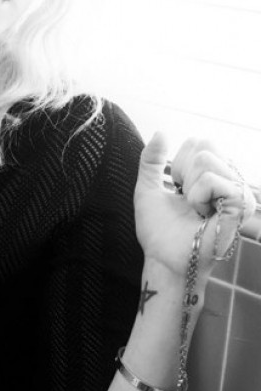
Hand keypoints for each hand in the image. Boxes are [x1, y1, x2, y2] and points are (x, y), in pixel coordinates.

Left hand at [134, 133, 255, 278]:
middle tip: (187, 200)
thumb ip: (152, 160)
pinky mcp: (241, 205)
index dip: (178, 164)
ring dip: (190, 188)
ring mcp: (238, 191)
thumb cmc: (158, 231)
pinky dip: (198, 196)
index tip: (178, 191)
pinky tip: (202, 215)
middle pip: (204, 144)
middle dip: (183, 171)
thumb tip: (161, 131)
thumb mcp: (148, 188)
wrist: (163, 259)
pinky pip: (214, 180)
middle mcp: (229, 179)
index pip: (198, 142)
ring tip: (195, 210)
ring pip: (206, 159)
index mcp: (212, 174)